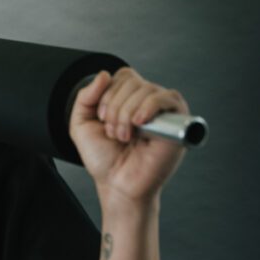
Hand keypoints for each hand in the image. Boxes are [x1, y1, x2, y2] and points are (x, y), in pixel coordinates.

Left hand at [68, 67, 189, 205]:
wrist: (118, 184)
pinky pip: (166, 97)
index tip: (102, 121)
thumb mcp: (81, 125)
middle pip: (131, 81)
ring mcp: (163, 110)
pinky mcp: (177, 120)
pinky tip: (139, 124)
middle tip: (114, 134)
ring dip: (126, 115)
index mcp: (129, 99)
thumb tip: (104, 74)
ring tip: (125, 137)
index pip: (122, 76)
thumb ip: (84, 97)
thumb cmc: (105, 160)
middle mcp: (147, 101)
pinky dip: (148, 107)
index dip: (107, 95)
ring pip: (144, 89)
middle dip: (114, 108)